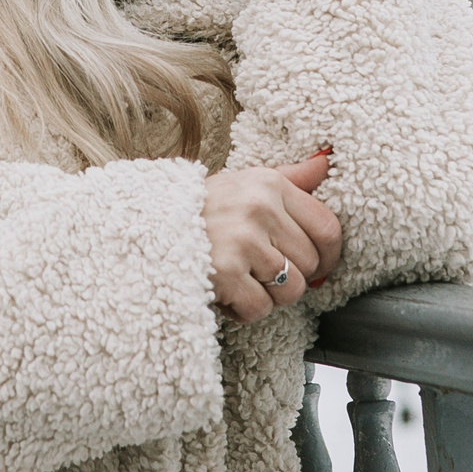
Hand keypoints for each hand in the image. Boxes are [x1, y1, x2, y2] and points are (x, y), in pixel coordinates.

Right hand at [203, 150, 340, 322]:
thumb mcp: (245, 183)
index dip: (329, 255)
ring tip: (241, 278)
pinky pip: (261, 308)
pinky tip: (225, 291)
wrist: (143, 228)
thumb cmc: (201, 209)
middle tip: (259, 270)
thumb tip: (327, 162)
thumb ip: (290, 177)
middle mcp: (259, 208)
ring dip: (268, 295)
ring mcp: (242, 241)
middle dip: (291, 276)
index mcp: (269, 184)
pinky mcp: (225, 273)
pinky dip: (244, 309)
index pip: (328, 227)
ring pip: (291, 290)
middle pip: (311, 264)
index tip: (317, 266)